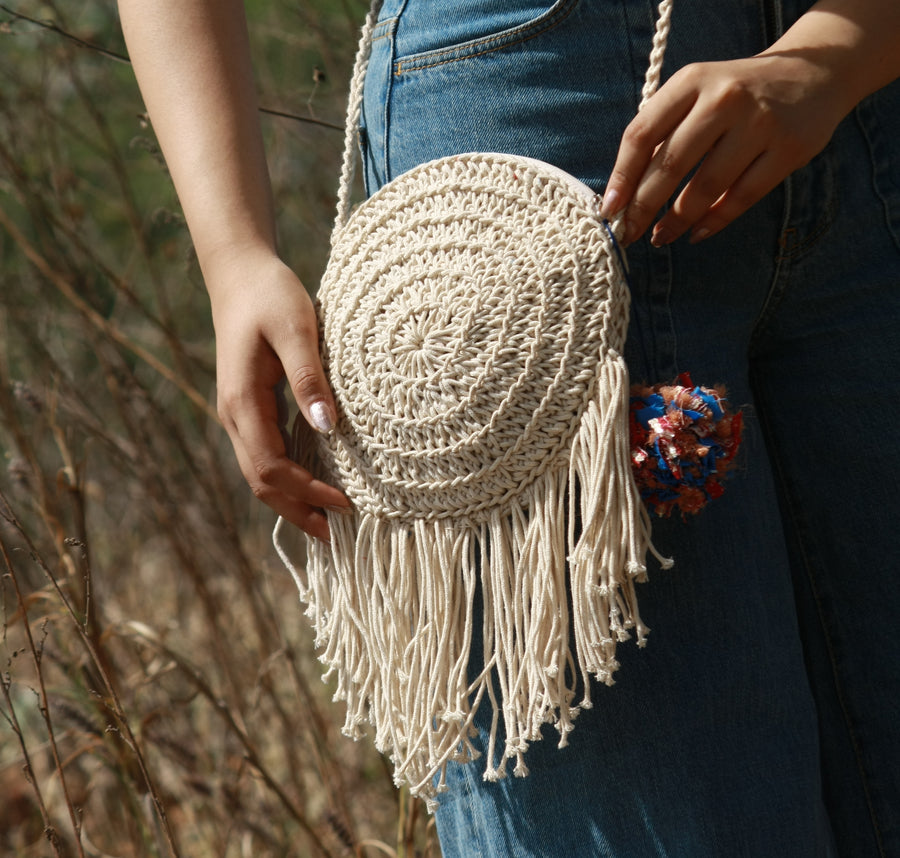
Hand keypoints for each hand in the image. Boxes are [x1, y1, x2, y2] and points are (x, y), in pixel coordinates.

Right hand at [208, 249, 349, 540]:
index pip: (273, 467)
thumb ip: (309, 378)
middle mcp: (235, 416)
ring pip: (260, 472)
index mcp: (244, 402)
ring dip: (291, 500)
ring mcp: (240, 414)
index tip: (347, 505)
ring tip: (327, 523)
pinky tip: (314, 484)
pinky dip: (288, 478)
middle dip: (297, 512)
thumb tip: (327, 429)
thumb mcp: (296, 328)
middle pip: (262, 482)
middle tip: (336, 537)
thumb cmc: (271, 295)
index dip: (308, 493)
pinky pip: (266, 455)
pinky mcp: (251, 407)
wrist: (241, 274)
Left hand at [601, 51, 850, 244]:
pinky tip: (695, 233)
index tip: (608, 210)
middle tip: (627, 233)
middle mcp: (724, 98)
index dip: (621, 177)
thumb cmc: (734, 94)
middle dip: (642, 207)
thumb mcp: (695, 94)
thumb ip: (663, 132)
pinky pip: (742, 197)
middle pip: (670, 164)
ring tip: (659, 237)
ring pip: (705, 186)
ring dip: (676, 220)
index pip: (642, 133)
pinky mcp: (789, 149)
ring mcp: (759, 123)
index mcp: (692, 82)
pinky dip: (714, 221)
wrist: (811, 73)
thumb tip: (623, 195)